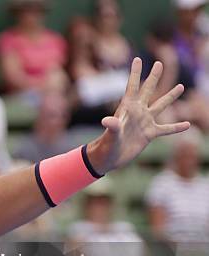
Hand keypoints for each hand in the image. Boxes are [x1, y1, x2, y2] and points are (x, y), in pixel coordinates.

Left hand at [87, 58, 190, 173]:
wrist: (108, 159)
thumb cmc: (105, 146)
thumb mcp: (110, 135)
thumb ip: (112, 127)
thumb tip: (106, 120)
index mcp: (126, 109)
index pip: (132, 87)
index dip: (135, 73)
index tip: (137, 58)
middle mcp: (137, 112)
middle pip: (148, 91)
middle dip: (153, 77)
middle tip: (159, 63)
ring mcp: (144, 122)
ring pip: (160, 106)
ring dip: (170, 97)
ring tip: (181, 86)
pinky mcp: (149, 134)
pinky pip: (166, 129)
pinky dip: (177, 127)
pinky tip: (188, 124)